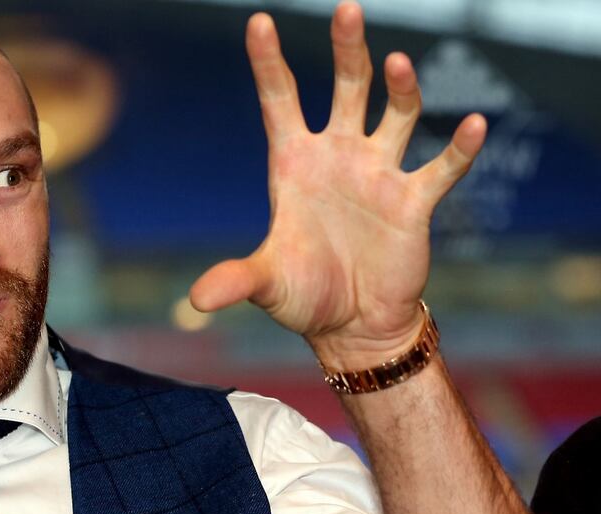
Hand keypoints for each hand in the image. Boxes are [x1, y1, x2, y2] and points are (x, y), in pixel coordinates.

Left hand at [189, 1, 486, 367]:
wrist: (352, 325)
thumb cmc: (304, 296)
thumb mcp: (267, 283)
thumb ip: (236, 280)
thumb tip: (196, 301)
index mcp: (294, 164)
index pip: (280, 100)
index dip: (269, 61)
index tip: (259, 21)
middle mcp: (339, 157)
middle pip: (346, 87)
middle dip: (348, 49)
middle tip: (347, 10)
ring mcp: (379, 174)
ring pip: (396, 114)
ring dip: (400, 89)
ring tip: (396, 63)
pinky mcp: (414, 202)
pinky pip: (442, 168)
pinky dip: (460, 148)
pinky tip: (474, 124)